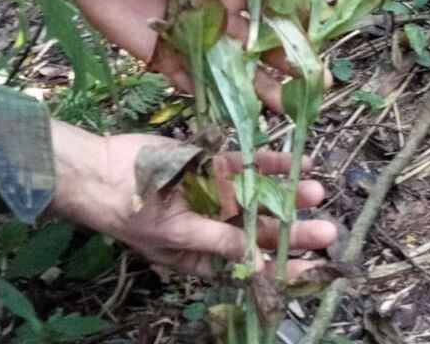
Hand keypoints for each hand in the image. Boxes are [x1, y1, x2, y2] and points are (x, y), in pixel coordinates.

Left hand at [20, 0, 293, 110]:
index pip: (264, 14)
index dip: (289, 34)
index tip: (312, 51)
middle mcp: (214, 17)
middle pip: (254, 48)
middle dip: (283, 68)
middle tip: (313, 89)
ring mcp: (190, 39)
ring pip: (228, 68)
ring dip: (254, 89)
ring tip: (280, 110)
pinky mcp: (163, 55)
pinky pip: (189, 79)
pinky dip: (207, 96)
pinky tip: (230, 114)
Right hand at [46, 120, 336, 277]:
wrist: (101, 169)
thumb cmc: (132, 210)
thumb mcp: (176, 234)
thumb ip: (218, 242)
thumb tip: (255, 257)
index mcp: (204, 253)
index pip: (252, 264)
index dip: (285, 267)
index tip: (316, 267)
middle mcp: (215, 225)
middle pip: (261, 230)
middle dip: (293, 230)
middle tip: (328, 229)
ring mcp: (215, 192)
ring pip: (258, 195)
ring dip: (285, 193)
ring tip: (316, 190)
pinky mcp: (212, 163)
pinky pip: (246, 165)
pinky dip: (269, 163)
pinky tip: (294, 161)